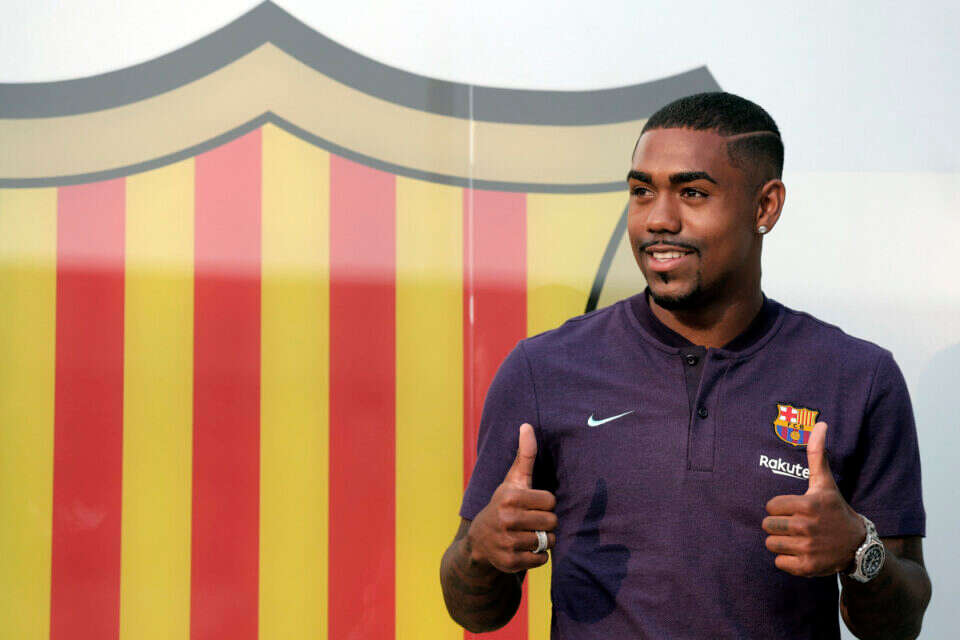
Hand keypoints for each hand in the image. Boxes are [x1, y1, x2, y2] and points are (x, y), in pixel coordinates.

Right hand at [466, 423, 557, 572]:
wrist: (480, 540)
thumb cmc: (504, 504)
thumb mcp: (512, 480)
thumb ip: (525, 455)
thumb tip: (527, 425)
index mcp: (510, 497)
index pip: (551, 501)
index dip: (545, 504)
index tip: (531, 505)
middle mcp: (506, 520)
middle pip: (552, 522)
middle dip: (545, 523)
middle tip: (530, 521)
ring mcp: (507, 542)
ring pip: (548, 542)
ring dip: (542, 540)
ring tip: (527, 534)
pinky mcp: (509, 562)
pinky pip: (541, 560)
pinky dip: (537, 556)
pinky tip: (523, 548)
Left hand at [762, 421, 865, 576]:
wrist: (858, 545)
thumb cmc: (835, 509)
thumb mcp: (825, 483)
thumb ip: (817, 454)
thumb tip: (820, 423)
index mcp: (807, 505)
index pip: (770, 506)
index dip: (780, 507)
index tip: (796, 509)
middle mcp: (807, 527)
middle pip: (767, 525)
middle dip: (778, 525)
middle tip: (797, 525)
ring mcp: (808, 548)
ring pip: (771, 545)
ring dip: (782, 543)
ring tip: (800, 539)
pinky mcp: (808, 567)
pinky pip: (779, 563)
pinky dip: (788, 561)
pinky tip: (803, 553)